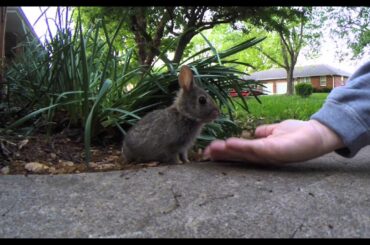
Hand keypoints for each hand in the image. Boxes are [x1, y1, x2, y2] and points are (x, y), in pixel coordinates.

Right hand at [204, 119, 344, 163]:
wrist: (317, 134)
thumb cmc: (297, 134)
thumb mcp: (276, 131)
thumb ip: (264, 133)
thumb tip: (254, 132)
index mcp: (261, 151)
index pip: (240, 152)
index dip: (225, 152)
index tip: (209, 150)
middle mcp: (263, 156)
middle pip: (239, 157)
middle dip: (221, 155)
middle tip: (204, 153)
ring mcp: (269, 156)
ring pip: (244, 154)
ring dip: (227, 152)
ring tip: (212, 149)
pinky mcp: (276, 152)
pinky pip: (256, 149)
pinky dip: (242, 147)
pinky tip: (229, 143)